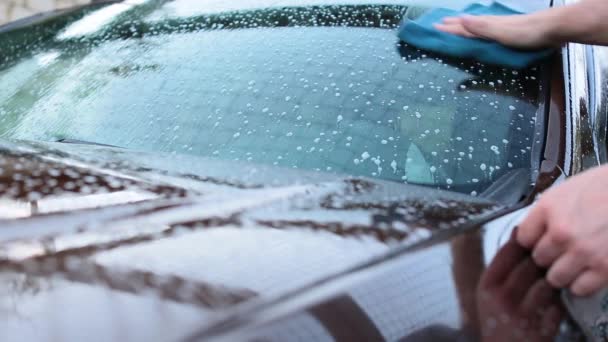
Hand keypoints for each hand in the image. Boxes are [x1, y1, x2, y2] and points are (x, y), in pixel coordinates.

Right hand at [433, 13, 559, 48]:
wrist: (554, 27)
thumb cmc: (528, 32)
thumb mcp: (501, 32)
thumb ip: (481, 27)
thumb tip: (460, 20)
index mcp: (487, 25)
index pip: (463, 27)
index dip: (449, 28)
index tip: (434, 27)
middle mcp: (492, 24)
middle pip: (469, 24)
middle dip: (454, 24)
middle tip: (440, 23)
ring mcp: (502, 26)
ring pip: (477, 25)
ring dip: (464, 24)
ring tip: (456, 23)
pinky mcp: (511, 30)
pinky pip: (487, 28)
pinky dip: (478, 27)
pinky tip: (482, 28)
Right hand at [477, 231, 561, 340]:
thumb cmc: (493, 318)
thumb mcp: (486, 292)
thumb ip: (499, 266)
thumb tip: (518, 234)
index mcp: (487, 286)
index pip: (507, 253)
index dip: (520, 241)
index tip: (527, 237)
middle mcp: (504, 297)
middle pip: (530, 265)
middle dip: (539, 260)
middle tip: (542, 259)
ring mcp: (524, 314)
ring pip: (547, 284)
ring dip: (550, 280)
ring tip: (546, 281)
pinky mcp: (541, 328)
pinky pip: (557, 305)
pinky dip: (557, 302)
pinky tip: (549, 303)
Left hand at [518, 165, 607, 296]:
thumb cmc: (603, 188)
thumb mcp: (566, 191)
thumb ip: (547, 212)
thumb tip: (533, 232)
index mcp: (548, 209)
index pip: (522, 238)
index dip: (532, 241)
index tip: (540, 241)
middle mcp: (561, 232)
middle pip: (538, 259)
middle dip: (548, 256)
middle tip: (561, 251)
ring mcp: (583, 252)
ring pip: (555, 278)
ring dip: (563, 273)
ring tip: (574, 263)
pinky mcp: (604, 268)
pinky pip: (579, 289)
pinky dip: (582, 284)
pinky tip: (588, 272)